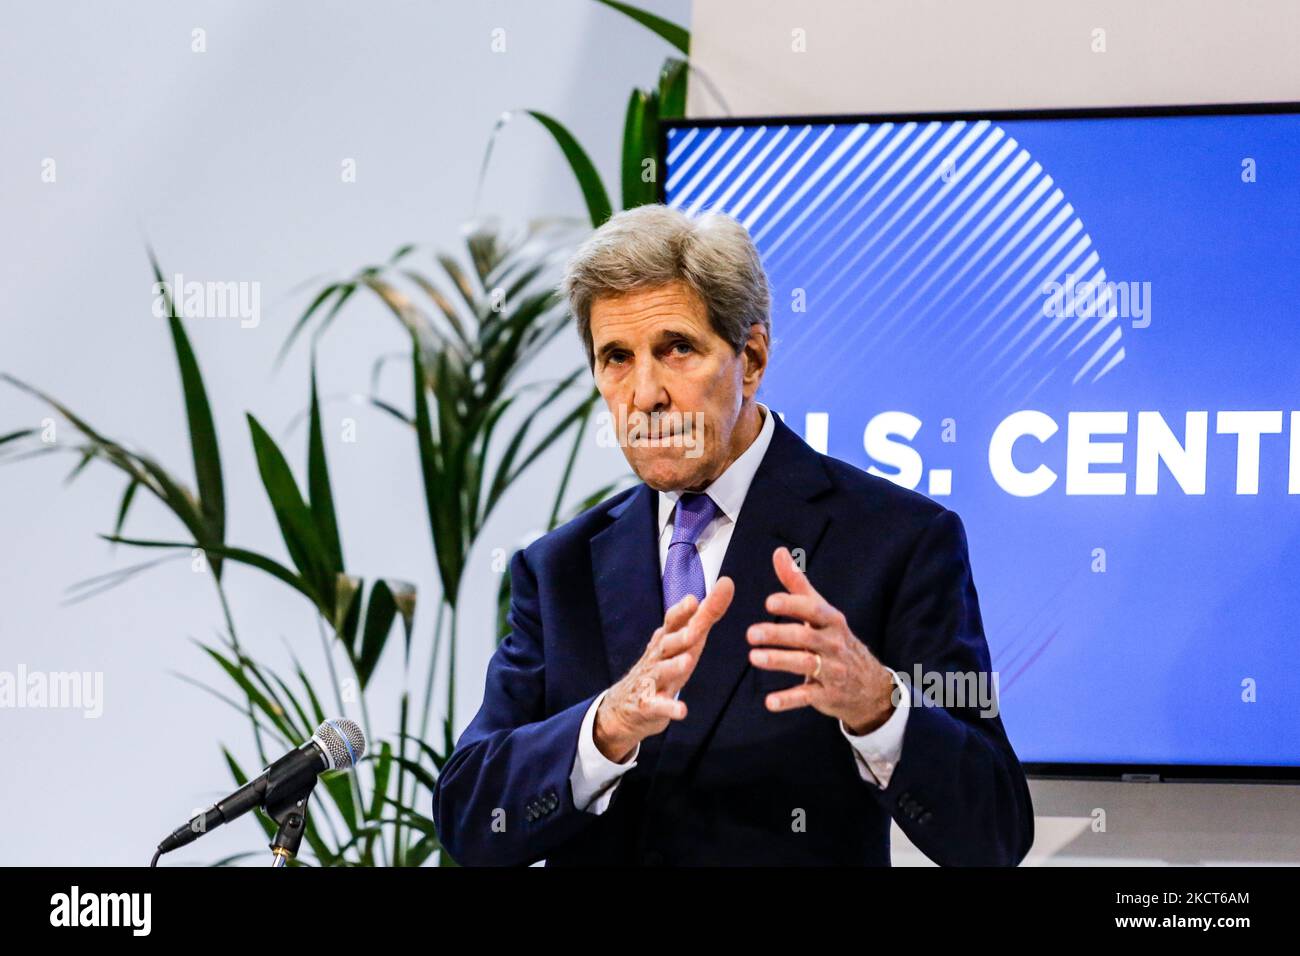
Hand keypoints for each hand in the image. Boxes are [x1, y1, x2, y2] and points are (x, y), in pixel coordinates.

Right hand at [594, 576, 734, 761]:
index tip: (693, 599)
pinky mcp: (648, 704)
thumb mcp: (685, 639)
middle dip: (680, 636)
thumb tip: (727, 583)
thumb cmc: (663, 664)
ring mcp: (651, 680)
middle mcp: (658, 656)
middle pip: (668, 644)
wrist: (626, 704)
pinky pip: (659, 706)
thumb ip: (706, 614)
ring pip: (662, 672)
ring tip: (687, 662)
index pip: (673, 621)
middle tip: (695, 630)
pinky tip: (682, 710)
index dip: (682, 611)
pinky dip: (669, 708)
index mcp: (667, 639)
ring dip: (674, 667)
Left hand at [748, 547, 895, 734]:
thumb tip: (779, 552)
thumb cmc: (835, 641)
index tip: (769, 602)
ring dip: (779, 661)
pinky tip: (769, 702)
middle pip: (805, 637)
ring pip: (805, 664)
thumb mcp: (821, 612)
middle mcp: (834, 644)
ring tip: (754, 658)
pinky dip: (789, 699)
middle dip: (778, 635)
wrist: (870, 685)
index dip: (792, 605)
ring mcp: (832, 670)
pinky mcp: (827, 695)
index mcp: (832, 621)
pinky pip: (807, 696)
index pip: (813, 610)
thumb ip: (797, 584)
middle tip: (750, 633)